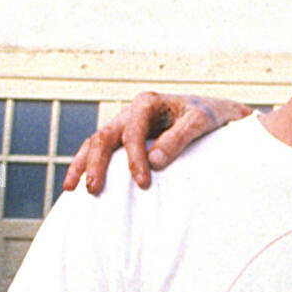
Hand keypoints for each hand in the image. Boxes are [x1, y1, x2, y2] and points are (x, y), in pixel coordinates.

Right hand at [63, 92, 252, 193]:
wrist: (218, 113)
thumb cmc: (211, 115)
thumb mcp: (202, 122)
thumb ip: (179, 138)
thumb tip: (154, 161)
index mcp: (148, 102)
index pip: (132, 132)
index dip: (134, 158)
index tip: (142, 183)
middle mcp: (133, 111)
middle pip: (105, 136)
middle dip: (96, 163)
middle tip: (94, 189)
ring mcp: (127, 124)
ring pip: (96, 142)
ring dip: (83, 164)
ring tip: (72, 189)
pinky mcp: (128, 137)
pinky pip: (103, 150)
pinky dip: (89, 164)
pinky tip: (78, 183)